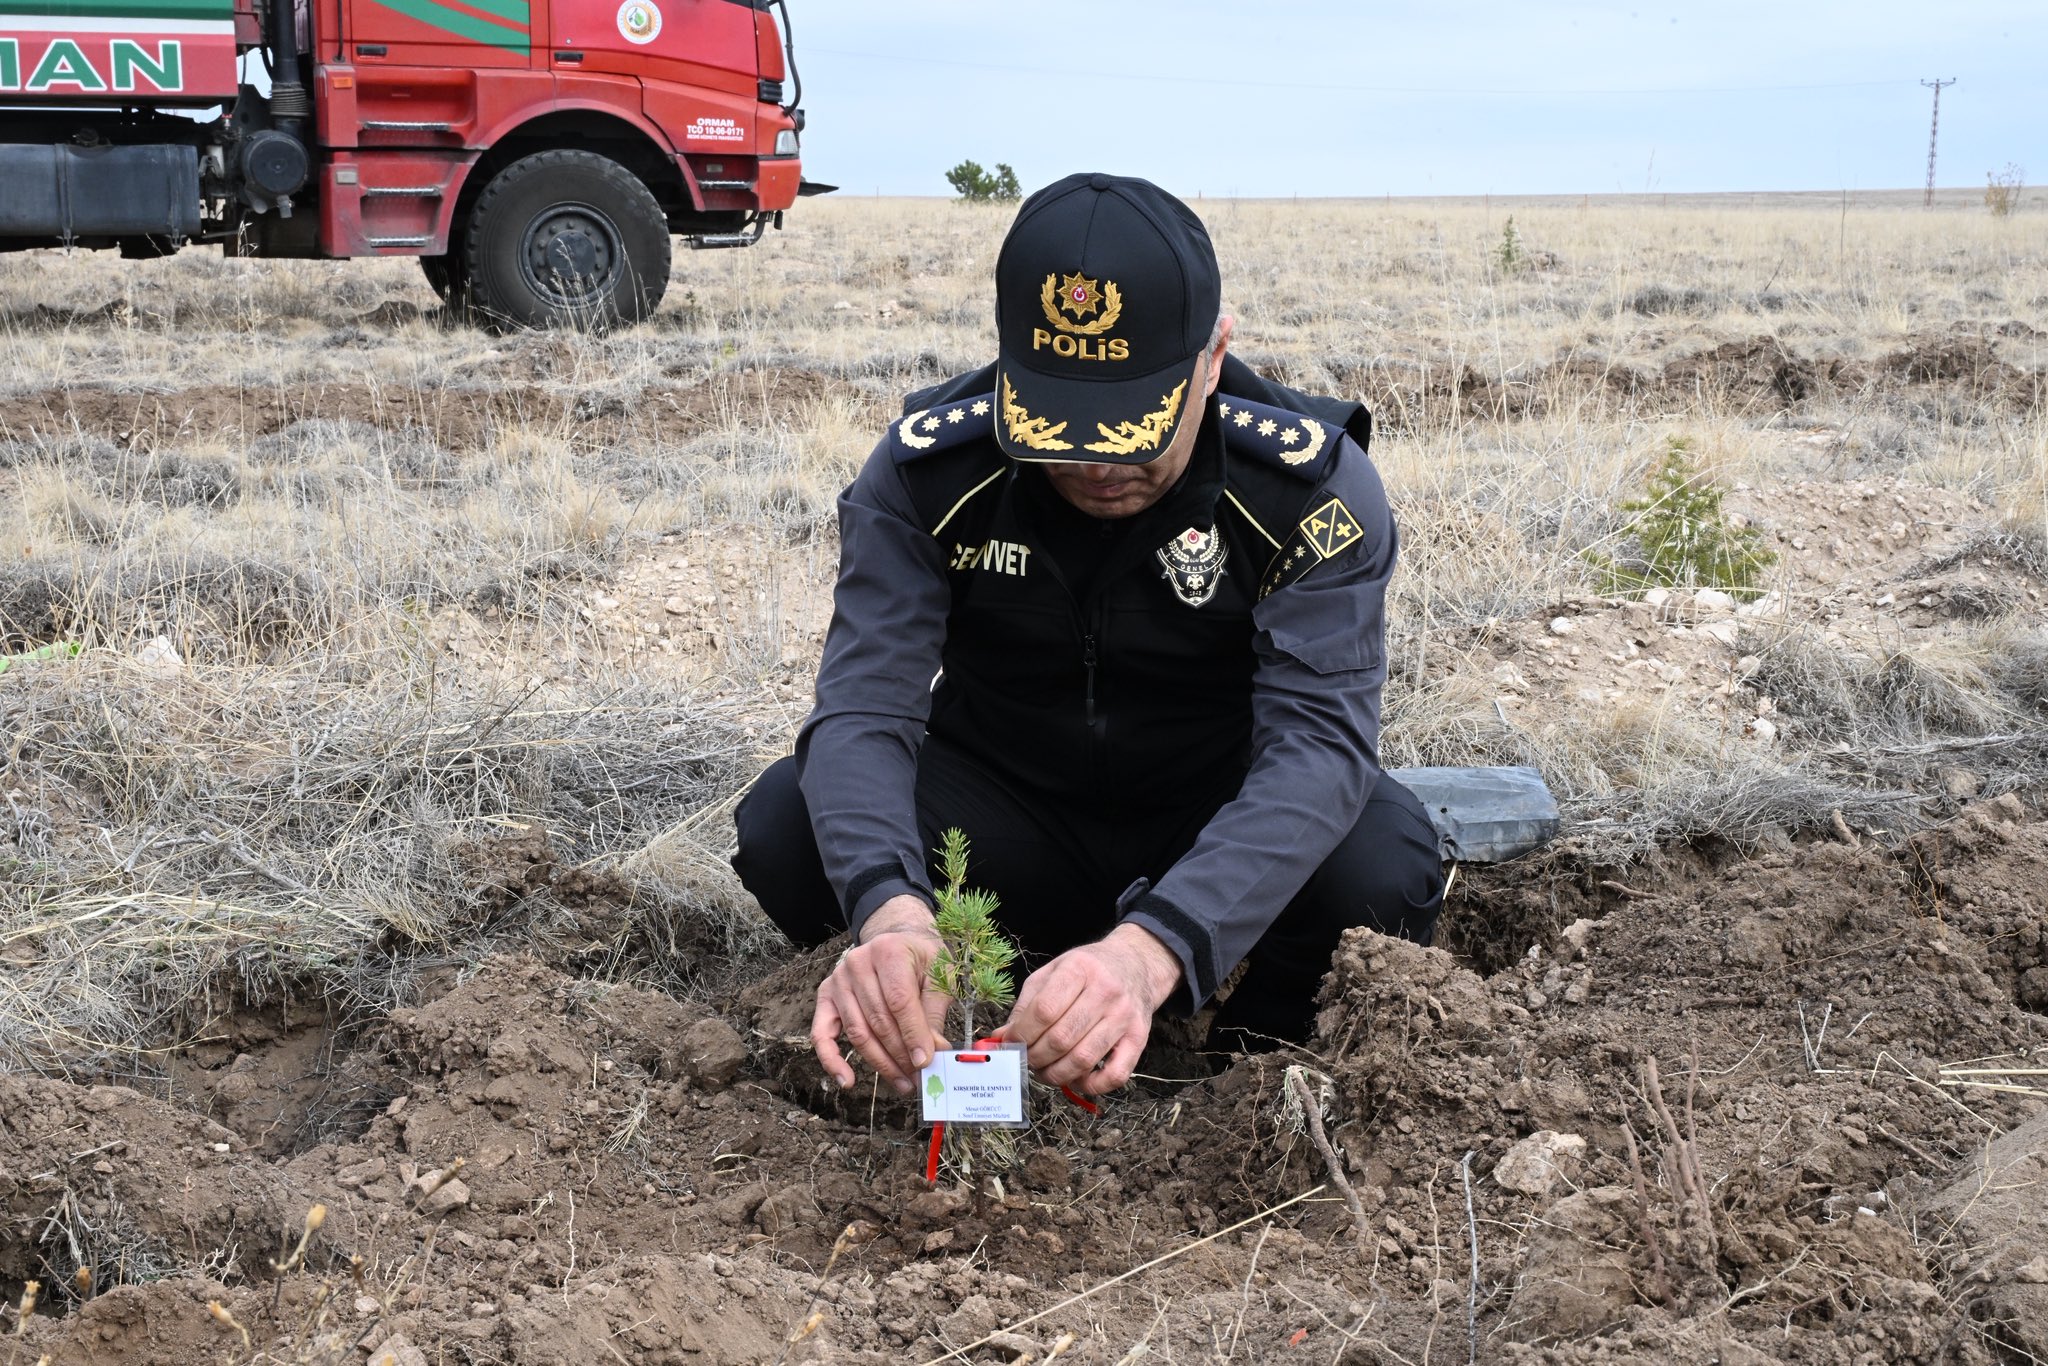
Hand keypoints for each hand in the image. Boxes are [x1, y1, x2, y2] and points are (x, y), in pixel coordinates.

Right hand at [811, 894, 949, 1093]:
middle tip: (919, 1079)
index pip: (898, 1001)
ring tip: (903, 1083)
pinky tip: (846, 1081)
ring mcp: (838, 980)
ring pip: (857, 1033)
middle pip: (878, 1020)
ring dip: (880, 1063)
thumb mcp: (940, 974)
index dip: (912, 1034)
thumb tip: (934, 1051)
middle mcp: (857, 963)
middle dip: (900, 1055)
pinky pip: (822, 1034)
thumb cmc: (921, 959)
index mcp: (888, 951)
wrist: (896, 940)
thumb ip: (935, 1011)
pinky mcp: (826, 997)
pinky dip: (831, 1060)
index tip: (925, 1061)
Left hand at [992, 923, 1181, 1095]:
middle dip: (1035, 1057)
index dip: (1021, 1034)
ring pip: (1084, 1059)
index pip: (1044, 1011)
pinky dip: (1091, 1086)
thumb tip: (1002, 1038)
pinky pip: (1115, 1075)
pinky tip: (1076, 1079)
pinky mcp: (1139, 1037)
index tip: (1010, 1043)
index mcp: (1079, 969)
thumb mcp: (1052, 973)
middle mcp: (1106, 991)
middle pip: (1061, 1039)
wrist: (1135, 965)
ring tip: (1044, 1071)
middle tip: (1026, 1060)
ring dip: (1056, 1074)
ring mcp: (1125, 1016)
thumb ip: (1026, 1005)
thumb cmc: (1087, 970)